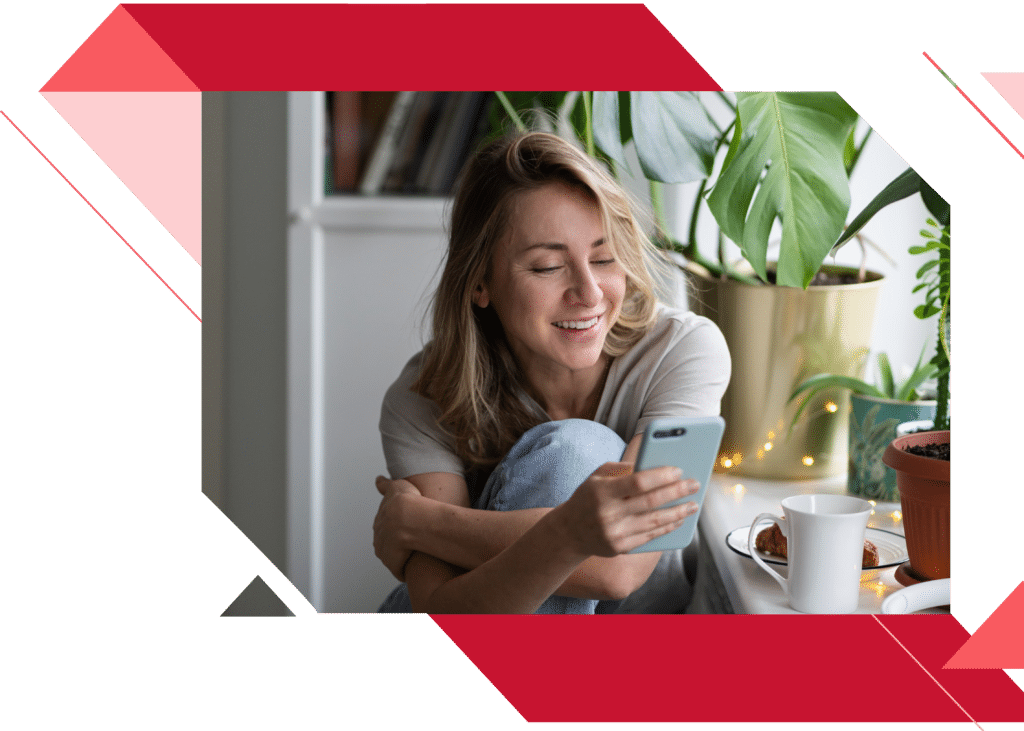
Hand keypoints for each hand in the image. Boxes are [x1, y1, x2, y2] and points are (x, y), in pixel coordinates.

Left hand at [373, 476, 421, 580]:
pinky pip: (399, 568)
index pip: (385, 527)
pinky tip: (416, 565)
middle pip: (386, 543)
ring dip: (401, 558)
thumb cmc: (407, 500)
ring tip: (416, 556)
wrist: (410, 517)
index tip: (407, 528)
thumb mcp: (397, 487)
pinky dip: (406, 568)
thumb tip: (378, 479)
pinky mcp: (392, 562)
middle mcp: (378, 536)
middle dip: (397, 545)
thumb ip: (386, 485)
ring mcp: (384, 550)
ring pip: (392, 557)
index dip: (396, 528)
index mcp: (379, 520)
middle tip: (413, 542)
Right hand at [555, 462, 699, 557]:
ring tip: (693, 504)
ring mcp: (615, 533)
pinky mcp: (621, 548)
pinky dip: (667, 527)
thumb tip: (653, 465)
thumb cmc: (587, 498)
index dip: (660, 476)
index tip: (679, 470)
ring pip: (655, 521)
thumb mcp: (596, 476)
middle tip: (695, 485)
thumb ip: (622, 468)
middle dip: (677, 492)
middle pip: (651, 502)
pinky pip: (650, 536)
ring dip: (678, 512)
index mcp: (602, 492)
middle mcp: (609, 514)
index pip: (637, 483)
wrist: (568, 533)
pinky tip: (679, 519)